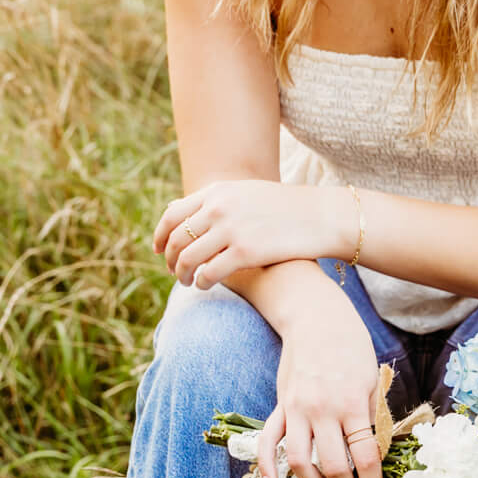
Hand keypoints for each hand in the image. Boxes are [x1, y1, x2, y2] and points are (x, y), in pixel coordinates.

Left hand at [155, 179, 352, 288]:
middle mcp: (219, 208)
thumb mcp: (244, 193)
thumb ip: (212, 200)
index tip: (157, 249)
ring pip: (188, 258)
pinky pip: (209, 273)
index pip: (172, 215)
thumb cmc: (283, 208)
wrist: (320, 216)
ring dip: (182, 274)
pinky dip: (201, 282)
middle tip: (174, 272)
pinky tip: (205, 285)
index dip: (159, 235)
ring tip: (187, 282)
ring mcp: (231, 230)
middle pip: (176, 239)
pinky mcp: (245, 252)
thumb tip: (176, 209)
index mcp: (217, 192)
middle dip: (170, 259)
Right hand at [256, 285, 382, 477]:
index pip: (365, 456)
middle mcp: (322, 410)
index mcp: (351, 404)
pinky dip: (266, 467)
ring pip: (299, 462)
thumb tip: (371, 452)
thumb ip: (370, 417)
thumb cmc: (350, 347)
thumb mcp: (370, 381)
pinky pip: (268, 441)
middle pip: (333, 466)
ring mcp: (296, 410)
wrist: (316, 319)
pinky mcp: (280, 406)